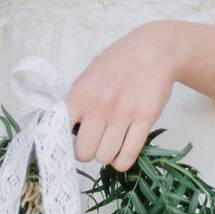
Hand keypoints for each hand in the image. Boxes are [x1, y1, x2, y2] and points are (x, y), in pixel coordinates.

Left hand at [66, 20, 183, 171]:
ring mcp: (123, 114)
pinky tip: (122, 152)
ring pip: (105, 157)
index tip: (74, 140)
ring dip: (106, 155)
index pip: (61, 132)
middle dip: (88, 152)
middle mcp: (99, 105)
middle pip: (84, 153)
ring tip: (111, 144)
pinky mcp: (144, 119)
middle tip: (95, 143)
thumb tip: (67, 134)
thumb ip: (77, 104)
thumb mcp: (88, 78)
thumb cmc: (118, 64)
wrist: (152, 50)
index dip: (67, 141)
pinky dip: (122, 161)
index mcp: (80, 94)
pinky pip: (127, 156)